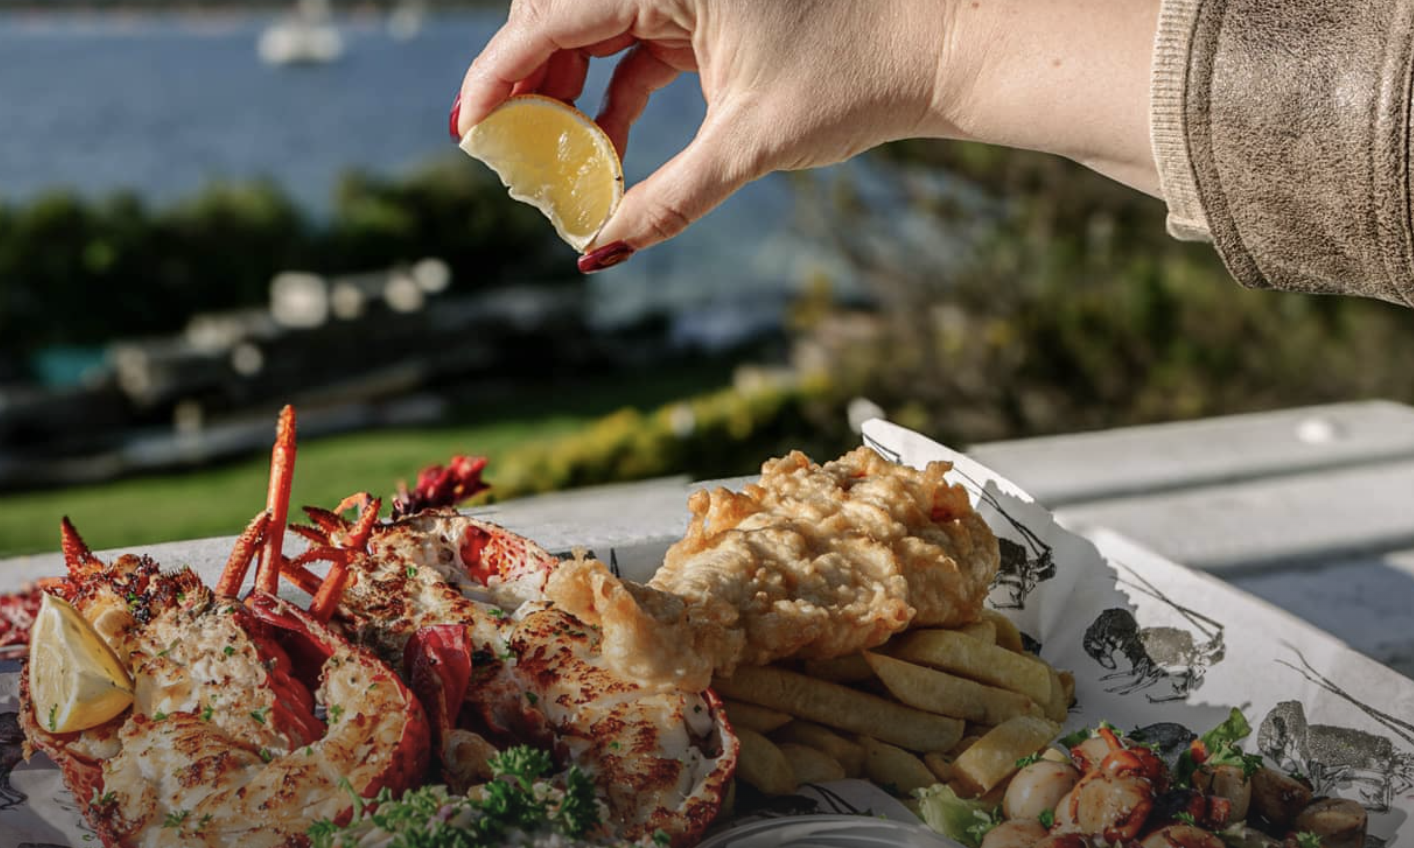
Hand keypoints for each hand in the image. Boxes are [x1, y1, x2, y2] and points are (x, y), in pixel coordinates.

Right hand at [453, 0, 1162, 270]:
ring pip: (596, 27)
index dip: (499, 75)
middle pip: (562, 13)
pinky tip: (604, 152)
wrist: (944, 44)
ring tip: (558, 162)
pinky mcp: (709, 6)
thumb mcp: (750, 145)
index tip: (469, 130)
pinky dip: (614, 92)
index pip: (553, 15)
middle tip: (504, 152)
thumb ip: (665, 199)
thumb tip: (598, 257)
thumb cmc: (860, 78)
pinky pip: (636, 41)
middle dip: (527, 83)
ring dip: (568, 91)